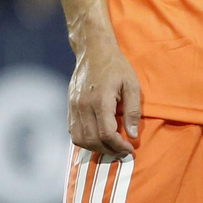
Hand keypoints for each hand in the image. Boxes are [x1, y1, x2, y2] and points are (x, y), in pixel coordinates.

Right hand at [68, 34, 141, 155]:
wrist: (93, 51)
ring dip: (95, 148)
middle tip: (123, 151)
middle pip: (92, 140)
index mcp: (100, 101)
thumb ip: (133, 111)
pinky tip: (98, 138)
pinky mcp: (69, 106)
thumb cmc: (117, 67)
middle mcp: (83, 106)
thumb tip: (132, 134)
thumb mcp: (132, 85)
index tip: (130, 149)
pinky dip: (85, 139)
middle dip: (109, 150)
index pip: (106, 134)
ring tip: (111, 148)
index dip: (119, 146)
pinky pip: (73, 130)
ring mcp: (73, 106)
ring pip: (79, 138)